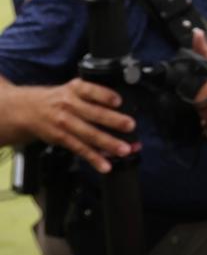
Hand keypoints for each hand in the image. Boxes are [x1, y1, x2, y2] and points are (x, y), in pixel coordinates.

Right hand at [18, 79, 136, 173]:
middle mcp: (69, 105)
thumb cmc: (59, 98)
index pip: (91, 90)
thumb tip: (122, 108)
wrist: (27, 109)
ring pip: (89, 134)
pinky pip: (80, 149)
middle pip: (94, 113)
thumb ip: (94, 95)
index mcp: (75, 90)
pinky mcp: (61, 138)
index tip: (118, 101)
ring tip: (124, 150)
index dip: (105, 95)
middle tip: (130, 126)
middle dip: (113, 120)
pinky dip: (93, 158)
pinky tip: (105, 165)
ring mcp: (65, 123)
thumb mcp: (73, 89)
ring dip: (108, 143)